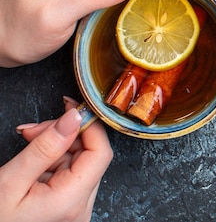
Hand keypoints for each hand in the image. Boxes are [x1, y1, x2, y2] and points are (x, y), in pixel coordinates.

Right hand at [0, 97, 112, 221]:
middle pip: (89, 155)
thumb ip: (45, 147)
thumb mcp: (11, 180)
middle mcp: (80, 207)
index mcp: (71, 200)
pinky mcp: (68, 206)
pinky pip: (69, 174)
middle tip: (33, 130)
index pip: (100, 153)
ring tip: (28, 142)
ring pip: (78, 162)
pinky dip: (52, 160)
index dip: (89, 126)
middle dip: (64, 134)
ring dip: (56, 145)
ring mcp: (75, 208)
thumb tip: (74, 117)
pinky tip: (32, 160)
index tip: (72, 110)